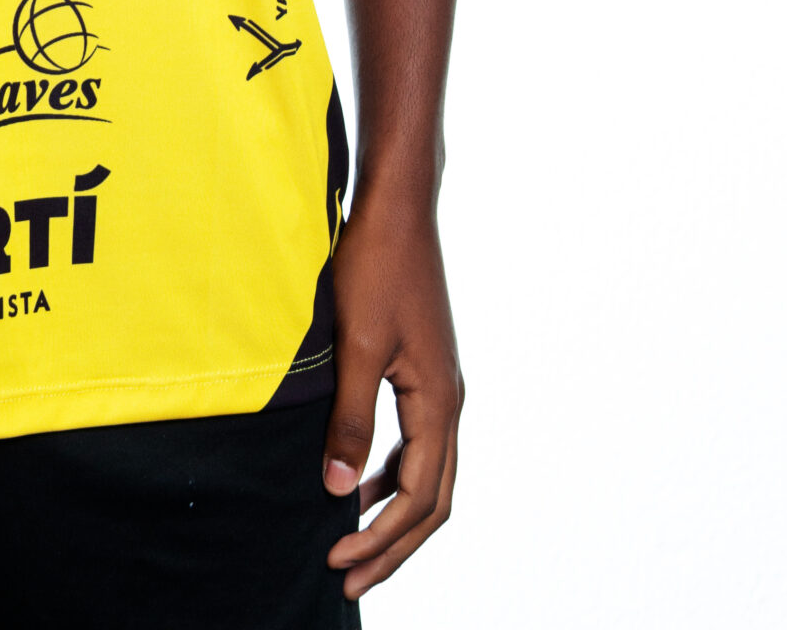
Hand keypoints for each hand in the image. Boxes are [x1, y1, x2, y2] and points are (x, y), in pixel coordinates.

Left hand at [321, 190, 462, 599]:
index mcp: (439, 405)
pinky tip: (360, 478)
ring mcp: (441, 386)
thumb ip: (350, 421)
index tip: (337, 562)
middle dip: (393, 544)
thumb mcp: (356, 347)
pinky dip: (393, 473)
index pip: (418, 500)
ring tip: (352, 539)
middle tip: (348, 577)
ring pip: (429, 474)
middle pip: (432, 500)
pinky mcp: (425, 370)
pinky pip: (418, 442)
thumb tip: (339, 491)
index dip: (380, 539)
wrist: (396, 208)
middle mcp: (450, 403)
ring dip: (393, 512)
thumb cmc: (375, 267)